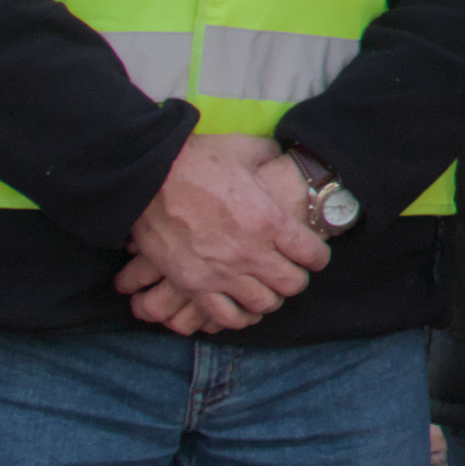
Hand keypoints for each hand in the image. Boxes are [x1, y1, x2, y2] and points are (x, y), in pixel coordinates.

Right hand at [119, 132, 327, 336]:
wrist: (146, 177)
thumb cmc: (195, 160)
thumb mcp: (242, 148)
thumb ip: (268, 155)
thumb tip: (279, 155)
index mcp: (269, 220)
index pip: (313, 254)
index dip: (318, 255)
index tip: (313, 254)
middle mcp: (251, 252)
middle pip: (292, 284)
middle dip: (296, 278)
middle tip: (289, 270)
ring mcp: (222, 273)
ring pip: (263, 304)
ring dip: (269, 297)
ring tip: (264, 287)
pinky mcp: (193, 285)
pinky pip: (225, 317)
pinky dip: (237, 316)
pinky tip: (240, 306)